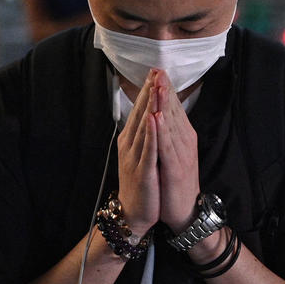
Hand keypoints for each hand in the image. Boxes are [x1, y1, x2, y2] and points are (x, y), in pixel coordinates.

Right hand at [116, 70, 160, 234]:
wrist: (134, 213)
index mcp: (130, 139)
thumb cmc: (140, 182)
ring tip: (155, 86)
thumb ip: (143, 134)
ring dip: (149, 106)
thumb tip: (148, 113)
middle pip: (139, 113)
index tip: (154, 71)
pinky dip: (151, 132)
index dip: (146, 90)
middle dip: (148, 91)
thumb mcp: (140, 154)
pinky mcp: (143, 171)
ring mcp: (135, 157)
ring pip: (143, 127)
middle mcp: (129, 145)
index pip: (139, 110)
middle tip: (155, 71)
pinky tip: (154, 118)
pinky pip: (148, 149)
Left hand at [153, 70, 200, 232]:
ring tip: (159, 86)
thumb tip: (161, 112)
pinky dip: (162, 131)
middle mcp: (185, 141)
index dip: (166, 89)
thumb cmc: (175, 181)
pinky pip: (167, 147)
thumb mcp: (172, 152)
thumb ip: (169, 132)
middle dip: (165, 90)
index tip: (157, 71)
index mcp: (182, 136)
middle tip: (159, 70)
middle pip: (174, 111)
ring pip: (171, 125)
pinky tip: (157, 118)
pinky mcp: (176, 168)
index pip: (174, 108)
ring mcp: (181, 154)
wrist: (183, 209)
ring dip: (165, 105)